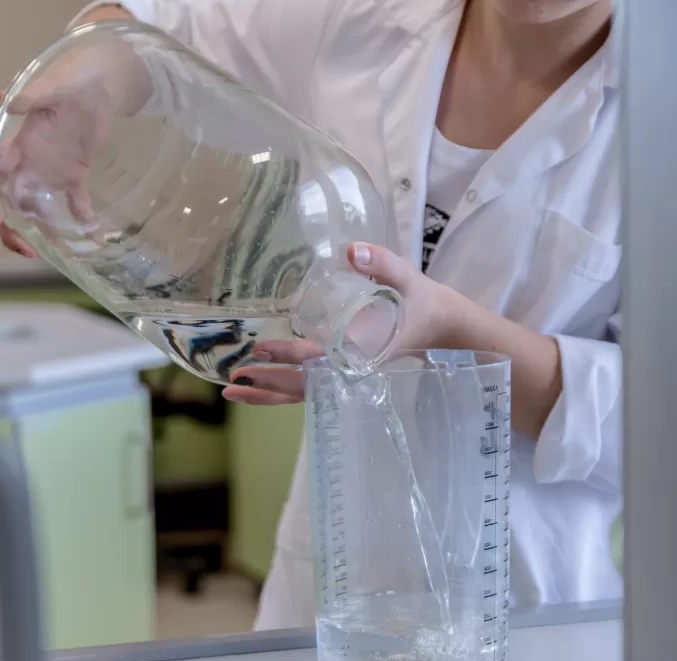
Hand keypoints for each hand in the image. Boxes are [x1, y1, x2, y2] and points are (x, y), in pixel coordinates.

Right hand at [0, 41, 148, 256]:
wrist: (97, 82)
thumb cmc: (71, 79)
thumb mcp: (52, 85)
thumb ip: (31, 96)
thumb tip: (3, 100)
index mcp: (16, 144)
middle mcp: (28, 163)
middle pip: (11, 202)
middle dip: (13, 228)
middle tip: (27, 250)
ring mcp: (50, 171)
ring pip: (38, 209)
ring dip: (44, 232)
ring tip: (57, 253)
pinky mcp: (74, 174)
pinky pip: (75, 204)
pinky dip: (83, 222)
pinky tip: (95, 240)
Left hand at [222, 242, 457, 404]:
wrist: (443, 327)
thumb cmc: (423, 303)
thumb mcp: (407, 278)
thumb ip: (382, 264)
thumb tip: (353, 251)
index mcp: (363, 350)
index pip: (321, 359)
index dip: (290, 356)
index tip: (262, 350)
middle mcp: (351, 368)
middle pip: (305, 387)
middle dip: (269, 385)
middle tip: (235, 378)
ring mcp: (346, 375)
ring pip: (304, 393)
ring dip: (269, 393)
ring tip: (234, 391)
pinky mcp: (344, 372)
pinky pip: (310, 388)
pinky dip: (282, 390)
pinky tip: (258, 385)